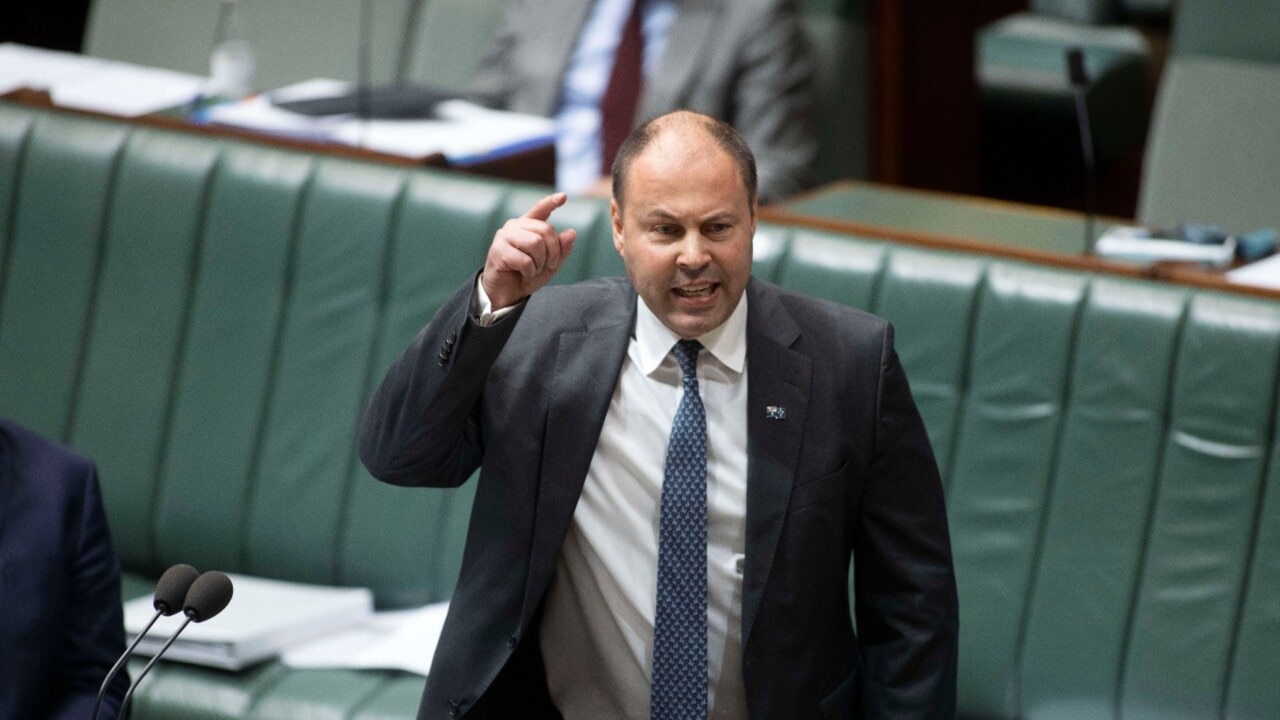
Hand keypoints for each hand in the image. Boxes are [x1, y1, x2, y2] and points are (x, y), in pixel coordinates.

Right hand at [481, 192, 576, 309]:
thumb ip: (561, 250)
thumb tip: (571, 233)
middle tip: (547, 265)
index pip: (540, 209)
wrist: (507, 293)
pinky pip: (524, 259)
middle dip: (553, 252)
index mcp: (527, 226)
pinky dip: (529, 270)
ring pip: (535, 243)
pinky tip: (523, 273)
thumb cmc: (527, 276)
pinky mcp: (497, 250)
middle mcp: (514, 226)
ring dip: (540, 262)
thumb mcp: (550, 265)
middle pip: (546, 230)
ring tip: (533, 269)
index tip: (564, 196)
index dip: (551, 202)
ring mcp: (504, 236)